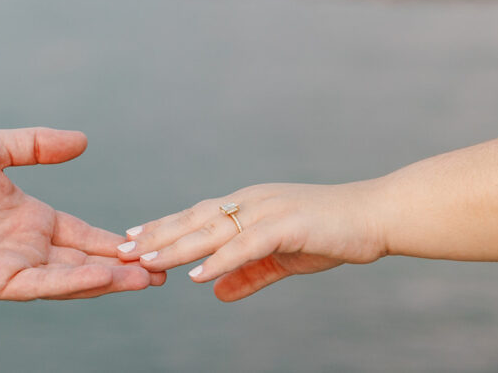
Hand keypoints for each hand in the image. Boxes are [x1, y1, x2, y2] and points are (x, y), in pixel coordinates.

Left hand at [0, 127, 164, 299]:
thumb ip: (37, 144)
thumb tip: (83, 140)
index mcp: (30, 219)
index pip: (83, 235)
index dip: (114, 242)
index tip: (149, 245)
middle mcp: (26, 247)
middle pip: (84, 262)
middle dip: (123, 269)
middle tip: (164, 271)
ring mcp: (10, 267)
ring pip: (69, 279)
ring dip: (107, 281)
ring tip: (146, 279)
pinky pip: (38, 285)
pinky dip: (70, 282)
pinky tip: (99, 277)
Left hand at [116, 182, 385, 300]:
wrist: (375, 217)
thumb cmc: (330, 233)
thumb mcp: (282, 258)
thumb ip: (248, 274)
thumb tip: (216, 293)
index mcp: (247, 206)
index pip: (196, 216)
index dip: (164, 227)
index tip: (132, 238)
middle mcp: (250, 202)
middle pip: (194, 219)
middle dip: (158, 235)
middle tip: (122, 248)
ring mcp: (267, 210)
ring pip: (212, 231)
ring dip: (177, 247)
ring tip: (147, 260)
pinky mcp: (286, 225)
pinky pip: (246, 245)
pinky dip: (220, 259)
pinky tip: (198, 273)